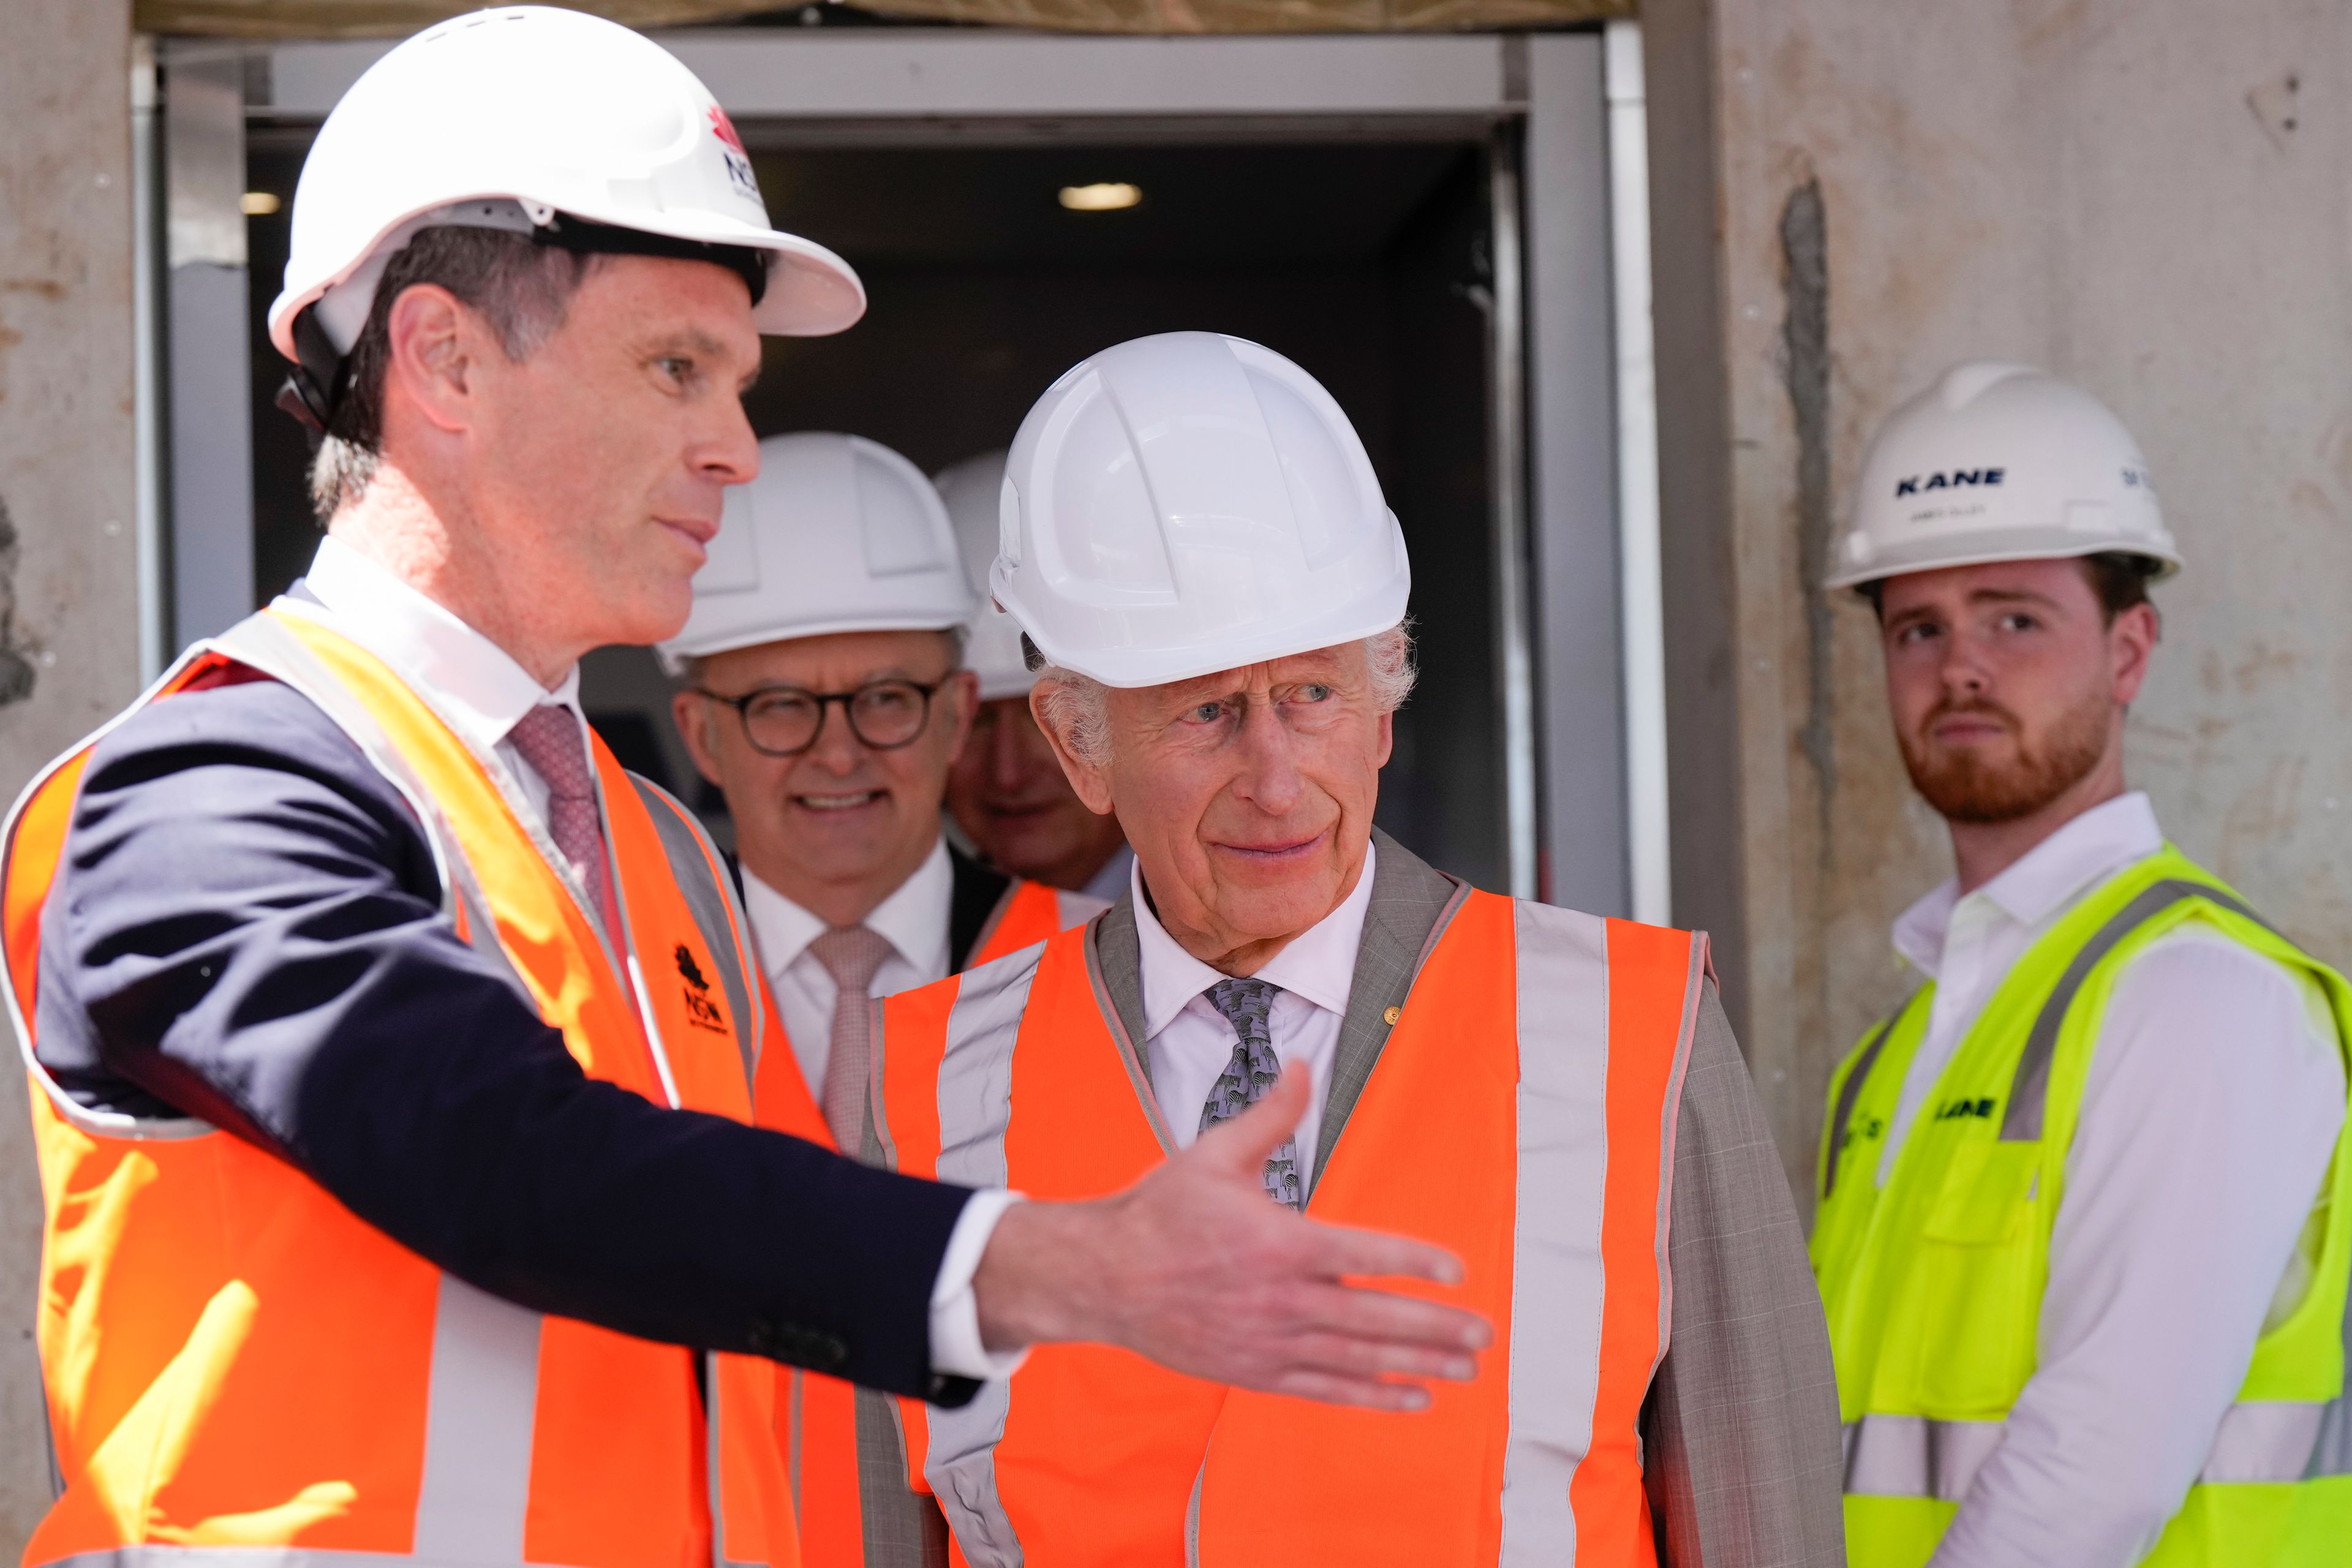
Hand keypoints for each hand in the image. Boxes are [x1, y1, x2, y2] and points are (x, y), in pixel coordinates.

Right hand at [971, 1067, 1491, 1409]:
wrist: (1103, 1278)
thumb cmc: (1160, 1212)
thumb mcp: (1215, 1155)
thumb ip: (1271, 1116)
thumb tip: (1301, 1065)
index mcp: (1277, 1243)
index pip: (1362, 1256)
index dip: (1414, 1263)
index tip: (1457, 1271)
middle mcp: (1279, 1300)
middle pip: (1373, 1319)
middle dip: (1436, 1327)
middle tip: (1485, 1334)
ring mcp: (1269, 1342)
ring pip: (1357, 1360)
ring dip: (1418, 1364)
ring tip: (1467, 1368)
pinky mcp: (1256, 1372)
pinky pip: (1326, 1388)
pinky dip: (1372, 1396)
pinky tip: (1413, 1397)